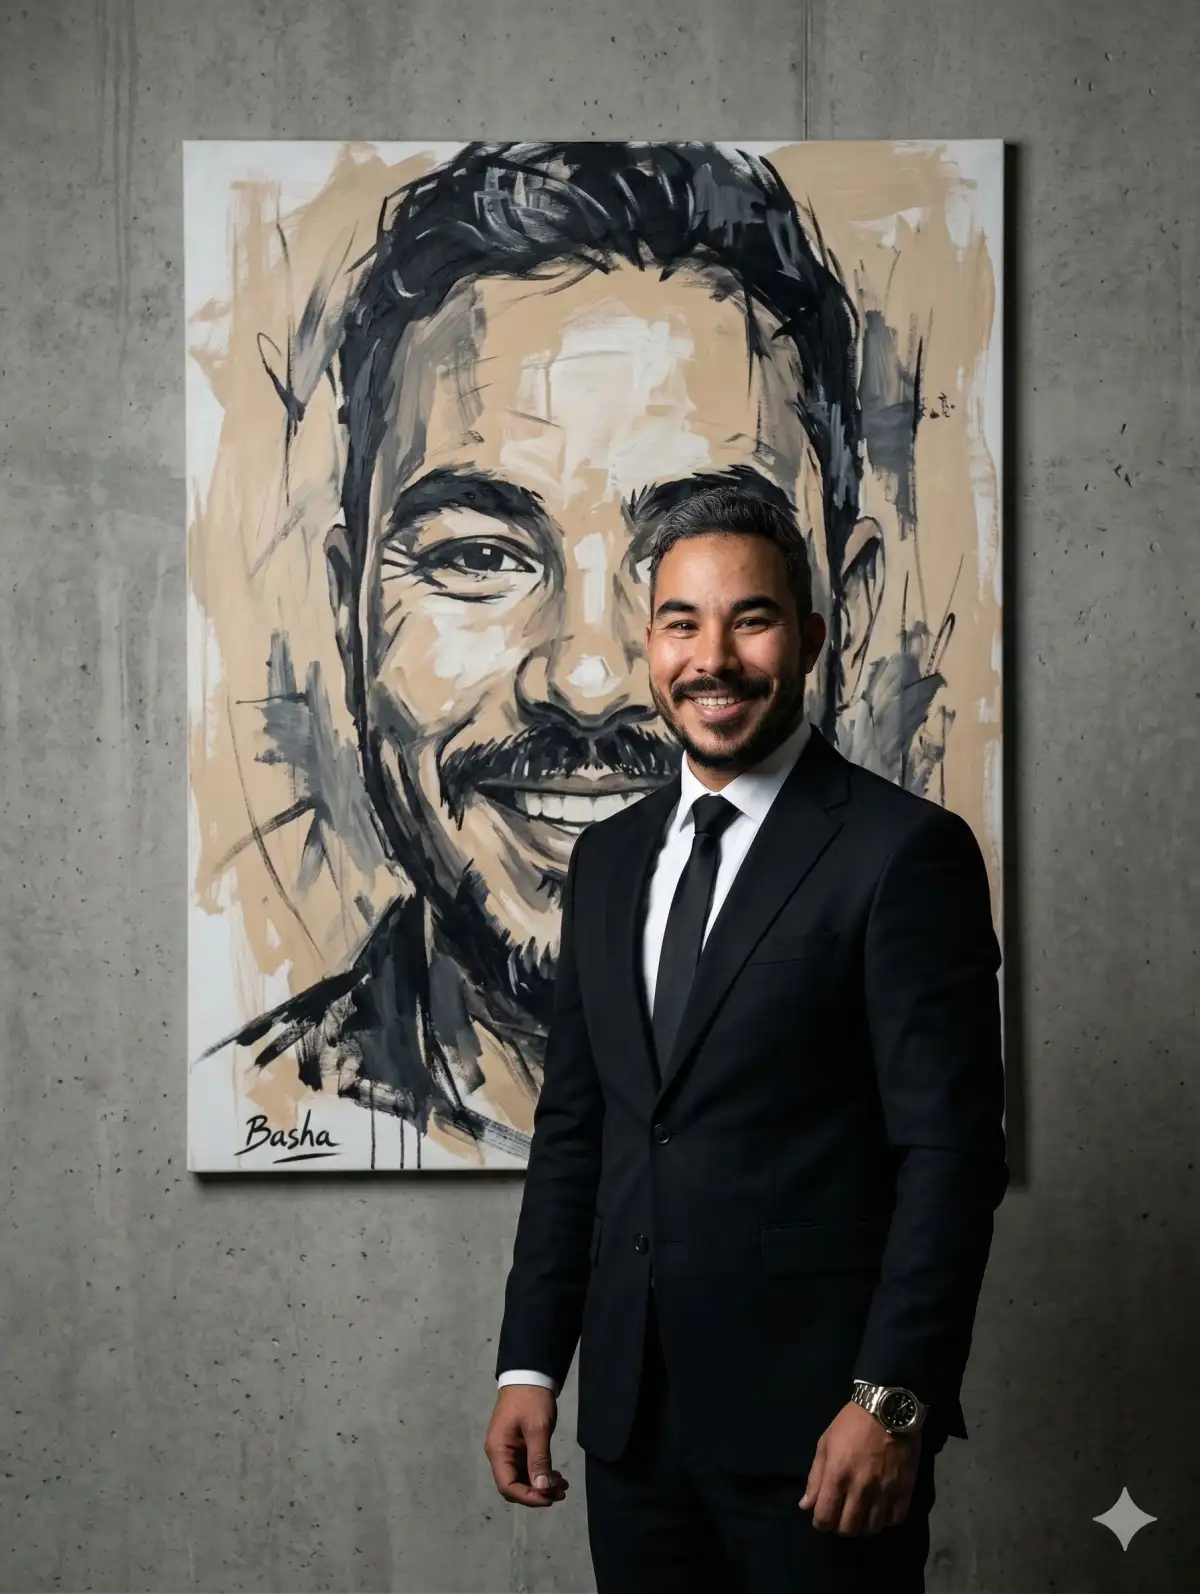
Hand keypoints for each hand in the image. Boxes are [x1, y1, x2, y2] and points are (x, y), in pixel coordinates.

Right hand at [484, 1385, 569, 1507]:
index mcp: (498, 1450)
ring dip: (541, 1485)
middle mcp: (500, 1454)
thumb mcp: (538, 1428)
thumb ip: (539, 1459)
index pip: (507, 1486)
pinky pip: (527, 1468)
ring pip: (522, 1478)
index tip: (549, 1498)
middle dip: (537, 1493)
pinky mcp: (518, 1446)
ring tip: (563, 1486)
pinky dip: (541, 1474)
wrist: (530, 1374)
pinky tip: (556, 1476)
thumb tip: (542, 1489)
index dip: (528, 1497)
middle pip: (514, 1485)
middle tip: (561, 1493)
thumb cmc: (531, 1399)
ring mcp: (508, 1450)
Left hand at [798, 1402, 920, 1534]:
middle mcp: (860, 1489)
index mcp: (837, 1476)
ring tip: (860, 1515)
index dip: (820, 1523)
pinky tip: (880, 1510)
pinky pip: (894, 1520)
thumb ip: (815, 1477)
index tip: (822, 1518)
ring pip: (871, 1528)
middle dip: (840, 1527)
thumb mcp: (825, 1443)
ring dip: (863, 1526)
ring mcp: (884, 1492)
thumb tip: (806, 1506)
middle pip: (848, 1528)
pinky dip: (886, 1520)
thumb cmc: (851, 1423)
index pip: (825, 1517)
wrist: (887, 1408)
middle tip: (841, 1516)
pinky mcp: (904, 1490)